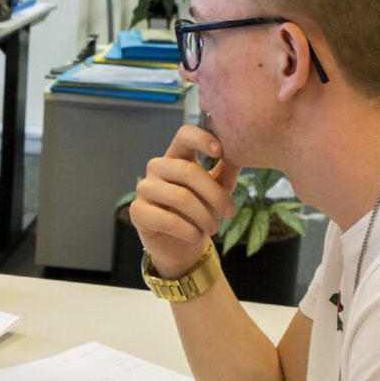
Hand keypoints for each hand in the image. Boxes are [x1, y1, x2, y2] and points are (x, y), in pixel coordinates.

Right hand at [128, 125, 241, 277]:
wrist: (182, 245)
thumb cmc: (201, 210)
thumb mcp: (218, 188)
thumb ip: (227, 169)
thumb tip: (241, 152)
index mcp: (177, 156)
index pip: (184, 135)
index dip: (201, 139)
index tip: (219, 152)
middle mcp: (157, 167)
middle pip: (187, 170)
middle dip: (214, 194)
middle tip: (230, 211)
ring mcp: (144, 188)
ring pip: (179, 197)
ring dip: (204, 216)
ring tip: (214, 228)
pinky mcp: (137, 211)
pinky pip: (167, 220)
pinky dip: (189, 231)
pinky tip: (196, 237)